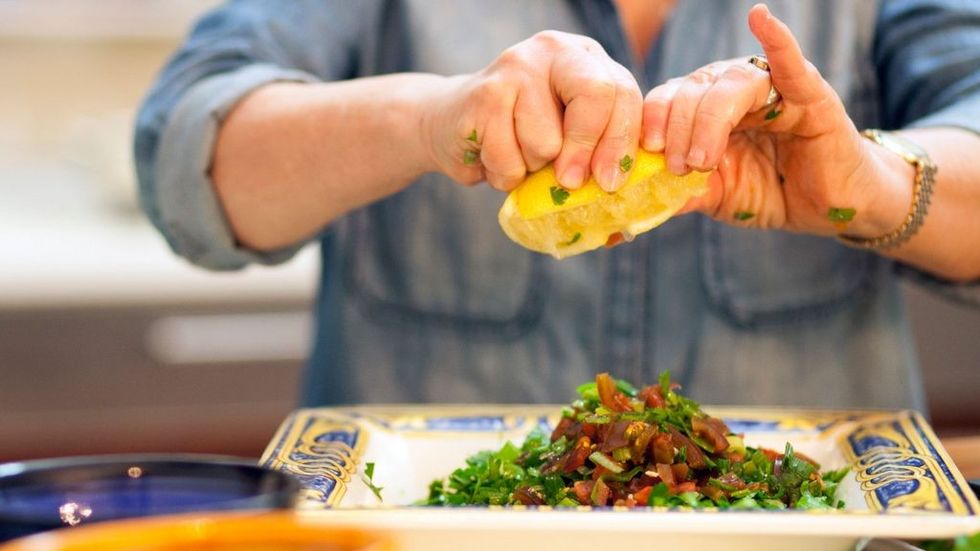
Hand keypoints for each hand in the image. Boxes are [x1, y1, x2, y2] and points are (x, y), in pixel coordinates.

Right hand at [421, 31, 643, 192]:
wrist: (448, 122)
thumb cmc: (519, 136)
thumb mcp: (565, 140)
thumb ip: (597, 165)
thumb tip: (620, 234)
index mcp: (586, 58)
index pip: (622, 93)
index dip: (622, 142)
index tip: (612, 181)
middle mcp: (555, 49)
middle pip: (595, 97)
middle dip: (586, 151)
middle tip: (571, 182)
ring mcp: (516, 66)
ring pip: (547, 142)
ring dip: (533, 168)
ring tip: (518, 155)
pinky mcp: (483, 94)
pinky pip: (509, 160)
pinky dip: (505, 175)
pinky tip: (492, 157)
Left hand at [643, 4, 909, 237]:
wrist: (830, 207)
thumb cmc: (773, 191)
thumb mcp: (720, 196)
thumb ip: (687, 193)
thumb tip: (643, 197)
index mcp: (709, 108)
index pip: (672, 97)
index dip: (654, 117)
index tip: (648, 149)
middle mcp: (737, 91)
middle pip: (696, 88)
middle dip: (679, 127)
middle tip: (679, 166)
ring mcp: (776, 89)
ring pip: (732, 84)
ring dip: (709, 120)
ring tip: (702, 160)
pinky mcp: (813, 97)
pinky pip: (792, 65)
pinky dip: (777, 40)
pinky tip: (760, 18)